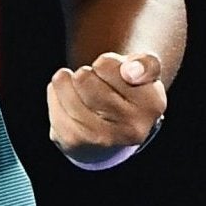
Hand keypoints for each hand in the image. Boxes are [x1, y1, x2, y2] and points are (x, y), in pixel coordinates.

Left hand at [46, 50, 166, 167]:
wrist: (114, 128)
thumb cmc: (128, 89)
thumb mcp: (144, 71)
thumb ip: (146, 64)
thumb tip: (130, 71)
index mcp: (152, 104)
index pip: (108, 65)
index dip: (104, 62)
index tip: (113, 73)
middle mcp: (131, 128)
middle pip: (84, 77)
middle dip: (84, 73)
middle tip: (94, 83)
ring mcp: (102, 140)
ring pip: (66, 90)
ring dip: (66, 82)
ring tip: (77, 87)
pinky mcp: (75, 144)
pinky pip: (53, 105)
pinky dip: (55, 95)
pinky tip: (65, 98)